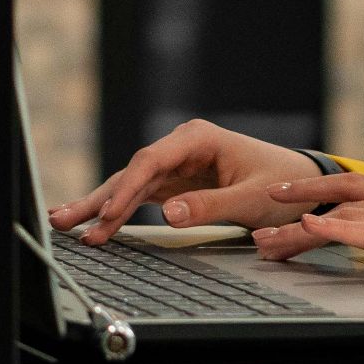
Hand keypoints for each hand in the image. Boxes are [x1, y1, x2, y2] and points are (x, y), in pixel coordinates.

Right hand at [46, 119, 322, 244]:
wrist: (299, 185)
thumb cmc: (281, 185)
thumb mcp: (251, 198)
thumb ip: (211, 205)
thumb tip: (169, 214)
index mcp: (199, 138)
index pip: (151, 162)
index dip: (126, 190)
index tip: (106, 216)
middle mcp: (182, 147)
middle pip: (132, 172)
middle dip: (100, 198)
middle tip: (64, 221)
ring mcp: (176, 165)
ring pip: (130, 185)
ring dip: (101, 206)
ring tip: (64, 224)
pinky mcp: (175, 184)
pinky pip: (140, 197)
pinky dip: (118, 211)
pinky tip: (93, 224)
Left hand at [254, 173, 363, 315]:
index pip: (360, 189)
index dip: (318, 192)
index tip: (282, 200)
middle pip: (348, 195)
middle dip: (300, 201)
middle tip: (258, 215)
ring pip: (353, 214)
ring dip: (305, 226)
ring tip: (268, 238)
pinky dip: (341, 228)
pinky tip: (313, 227)